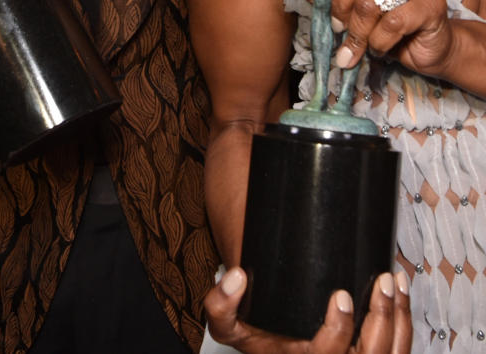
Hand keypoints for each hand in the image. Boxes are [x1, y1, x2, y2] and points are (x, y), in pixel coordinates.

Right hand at [205, 266, 409, 353]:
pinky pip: (396, 350)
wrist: (269, 339)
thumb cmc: (254, 330)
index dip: (339, 332)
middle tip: (380, 283)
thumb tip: (238, 277)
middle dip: (382, 320)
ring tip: (393, 282)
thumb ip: (220, 303)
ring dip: (399, 320)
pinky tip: (400, 292)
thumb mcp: (227, 324)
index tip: (340, 295)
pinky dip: (403, 324)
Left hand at [273, 0, 451, 77]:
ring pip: (371, 1)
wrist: (423, 45)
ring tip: (357, 39)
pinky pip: (392, 23)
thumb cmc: (380, 16)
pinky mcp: (433, 6)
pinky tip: (377, 46)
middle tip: (338, 21)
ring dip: (356, 29)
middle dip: (339, 2)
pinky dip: (376, 42)